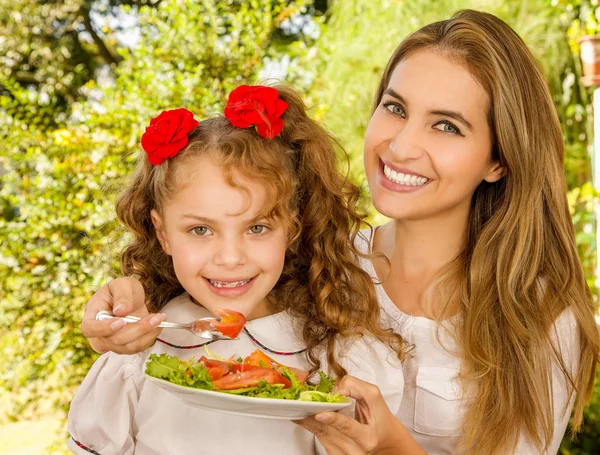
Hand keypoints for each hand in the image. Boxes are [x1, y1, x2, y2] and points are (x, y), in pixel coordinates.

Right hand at [81, 277, 165, 353]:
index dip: (103, 329)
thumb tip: (120, 311)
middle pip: (113, 340)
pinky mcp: (124, 347)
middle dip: (137, 329)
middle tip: (155, 317)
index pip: (89, 328)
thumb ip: (122, 295)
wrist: (132, 299)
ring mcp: (111, 342)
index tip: (121, 321)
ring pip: (126, 347)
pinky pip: (136, 349)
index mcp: (92, 314)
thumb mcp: (123, 284)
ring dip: (146, 334)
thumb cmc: (123, 289)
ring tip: (159, 319)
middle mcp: (98, 332)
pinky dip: (149, 338)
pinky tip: (158, 326)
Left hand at [296, 376, 424, 454]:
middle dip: (311, 416)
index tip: (320, 414)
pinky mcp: (334, 454)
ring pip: (318, 433)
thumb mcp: (375, 398)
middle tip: (298, 404)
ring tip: (295, 407)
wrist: (383, 440)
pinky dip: (310, 422)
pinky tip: (303, 414)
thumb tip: (335, 388)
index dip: (334, 420)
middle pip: (327, 432)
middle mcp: (354, 450)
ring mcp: (342, 454)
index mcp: (367, 438)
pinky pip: (317, 435)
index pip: (348, 428)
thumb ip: (356, 388)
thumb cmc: (379, 418)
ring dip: (306, 418)